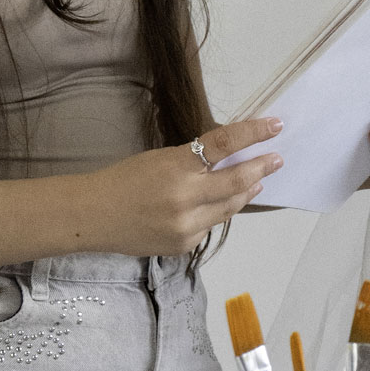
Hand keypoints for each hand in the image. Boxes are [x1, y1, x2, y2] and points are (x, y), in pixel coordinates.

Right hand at [82, 118, 283, 254]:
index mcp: (176, 166)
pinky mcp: (184, 245)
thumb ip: (194, 161)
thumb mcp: (160, 159)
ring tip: (257, 180)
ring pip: (230, 207)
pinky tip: (218, 205)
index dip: (253, 133)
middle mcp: (185, 197)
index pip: (224, 144)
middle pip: (237, 180)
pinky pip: (210, 225)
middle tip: (276, 159)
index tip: (275, 125)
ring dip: (246, 191)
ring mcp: (186, 225)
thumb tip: (230, 158)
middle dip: (261, 167)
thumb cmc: (124, 180)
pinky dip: (217, 212)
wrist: (93, 216)